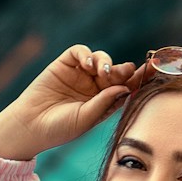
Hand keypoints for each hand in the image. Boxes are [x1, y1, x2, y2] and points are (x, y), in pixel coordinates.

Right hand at [0, 45, 146, 162]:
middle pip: (116, 71)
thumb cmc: (60, 128)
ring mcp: (79, 74)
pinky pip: (80, 52)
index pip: (125, 87)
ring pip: (101, 59)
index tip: (151, 71)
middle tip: (127, 71)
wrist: (30, 126)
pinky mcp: (64, 64)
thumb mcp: (87, 118)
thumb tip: (125, 87)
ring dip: (106, 62)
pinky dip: (87, 54)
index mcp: (104, 102)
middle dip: (124, 69)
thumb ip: (105, 102)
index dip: (138, 79)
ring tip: (101, 72)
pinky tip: (88, 64)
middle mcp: (94, 87)